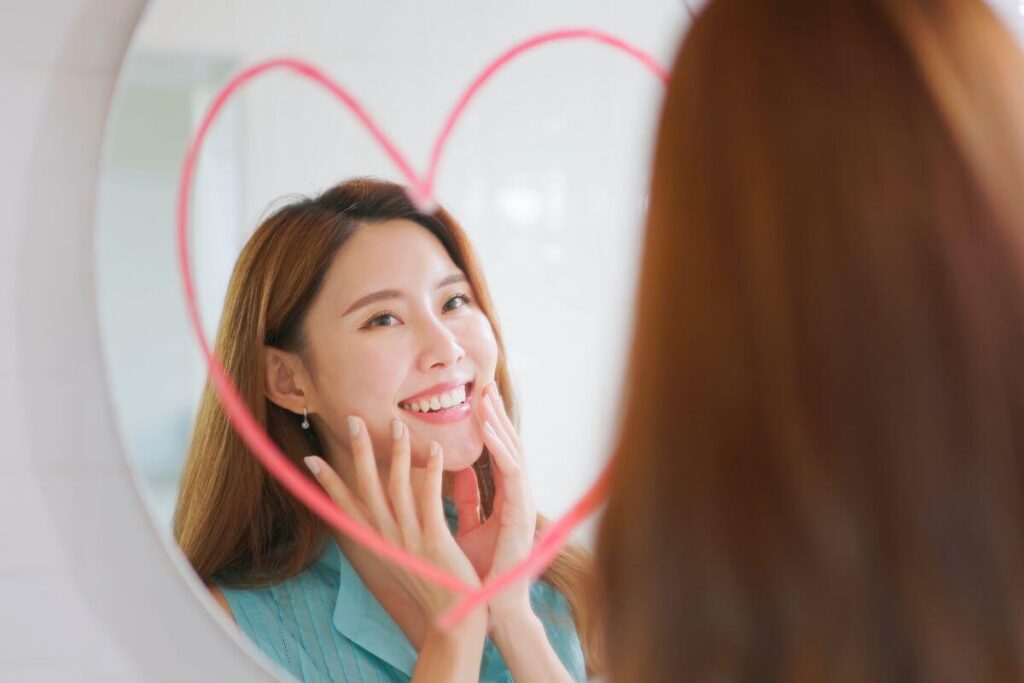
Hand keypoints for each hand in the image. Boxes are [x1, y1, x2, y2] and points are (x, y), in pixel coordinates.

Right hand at [305, 415, 483, 625]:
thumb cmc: (431, 584)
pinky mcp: (433, 541)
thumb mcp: (400, 555)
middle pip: (366, 487)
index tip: (308, 459)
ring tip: (398, 425)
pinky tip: (436, 449)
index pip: (345, 505)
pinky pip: (429, 499)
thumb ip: (391, 531)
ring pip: (396, 487)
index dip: (327, 482)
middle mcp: (386, 537)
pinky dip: (431, 472)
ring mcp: (407, 539)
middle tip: (353, 419)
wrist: (451, 619)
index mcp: (376, 541)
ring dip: (396, 453)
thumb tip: (382, 511)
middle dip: (359, 452)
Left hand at [452, 382, 536, 620]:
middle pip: (509, 448)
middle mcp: (517, 499)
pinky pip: (513, 478)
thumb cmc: (482, 573)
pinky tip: (491, 435)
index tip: (478, 400)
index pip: (499, 455)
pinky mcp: (521, 518)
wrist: (492, 608)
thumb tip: (458, 474)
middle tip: (484, 386)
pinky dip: (502, 455)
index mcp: (506, 501)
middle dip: (497, 417)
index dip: (491, 427)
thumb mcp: (470, 529)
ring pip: (514, 456)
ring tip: (487, 400)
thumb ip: (469, 501)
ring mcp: (522, 507)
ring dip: (500, 427)